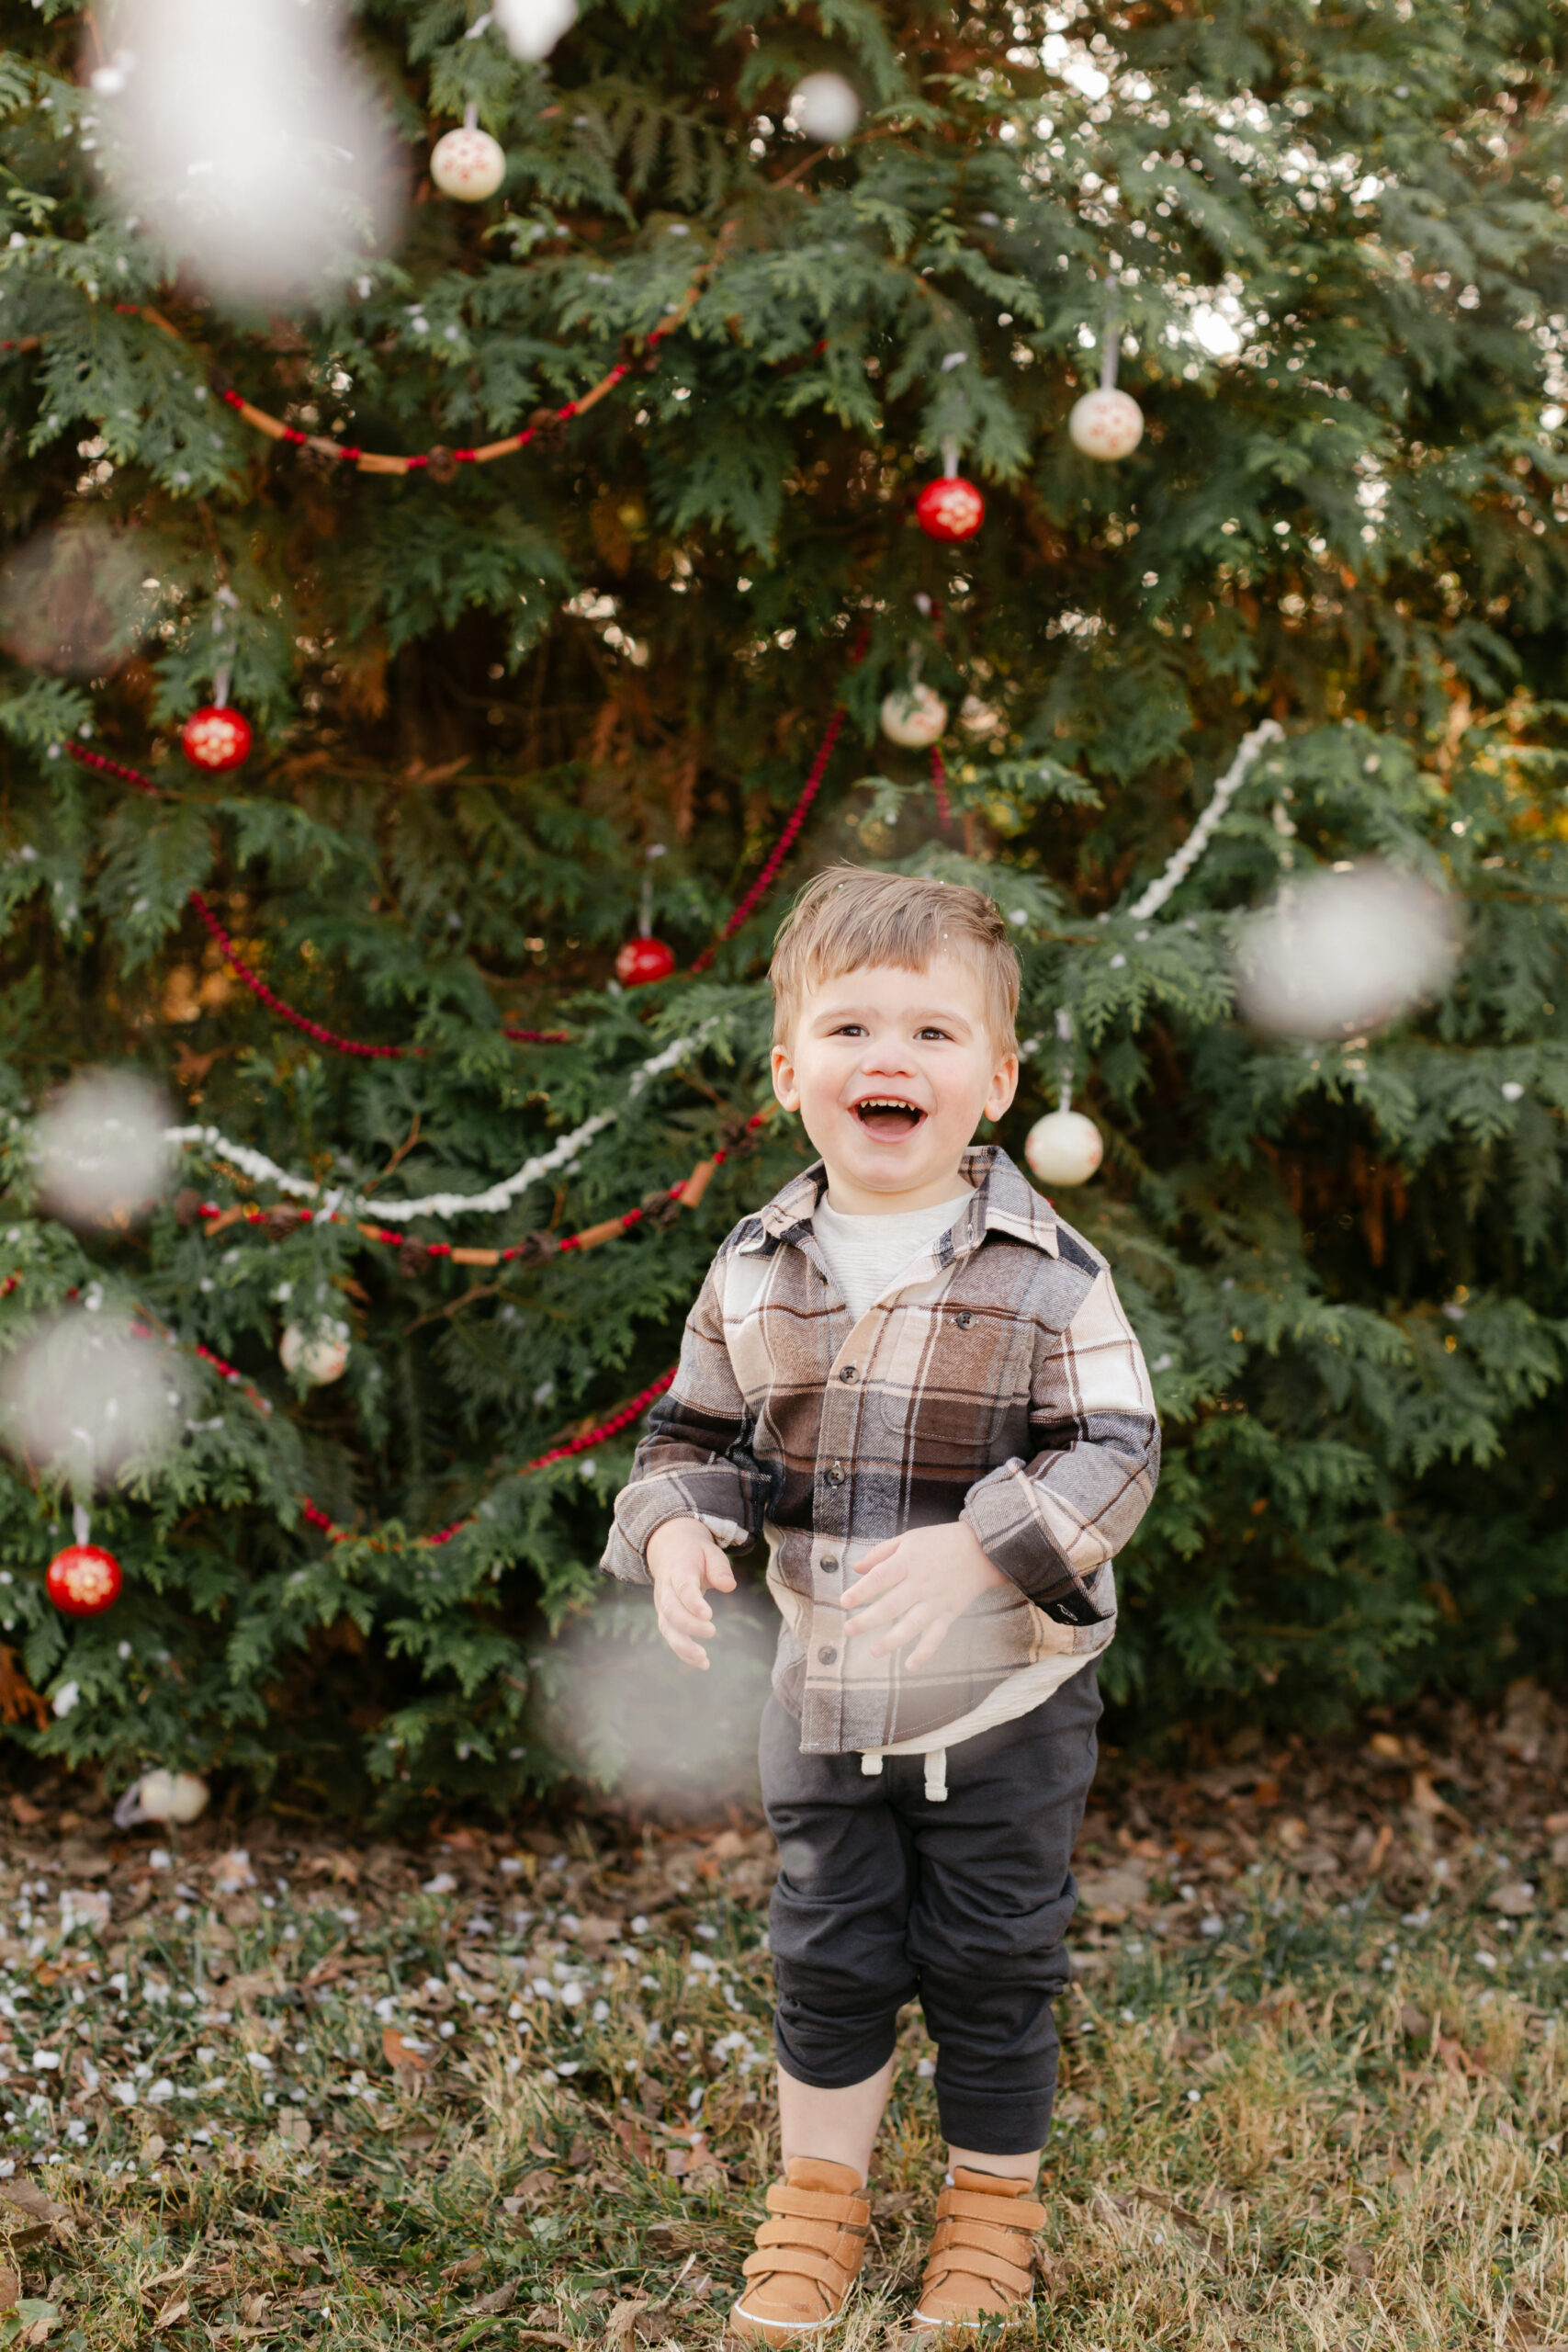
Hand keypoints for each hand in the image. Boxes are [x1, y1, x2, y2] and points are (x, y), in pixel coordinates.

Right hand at [646, 1516, 736, 1669]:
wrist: (669, 1550)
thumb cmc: (696, 1554)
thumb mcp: (711, 1552)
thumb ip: (720, 1568)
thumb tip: (729, 1586)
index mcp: (679, 1569)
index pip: (682, 1587)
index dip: (692, 1602)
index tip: (708, 1615)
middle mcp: (666, 1589)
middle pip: (671, 1610)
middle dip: (689, 1625)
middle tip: (712, 1631)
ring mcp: (662, 1604)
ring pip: (667, 1627)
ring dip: (683, 1646)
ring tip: (704, 1660)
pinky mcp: (664, 1616)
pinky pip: (670, 1636)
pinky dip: (683, 1652)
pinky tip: (702, 1664)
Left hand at [841, 1522, 1009, 1669]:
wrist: (983, 1549)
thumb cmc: (940, 1541)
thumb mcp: (909, 1538)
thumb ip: (881, 1553)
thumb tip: (857, 1569)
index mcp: (908, 1562)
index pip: (881, 1577)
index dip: (862, 1590)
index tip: (844, 1602)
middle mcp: (921, 1583)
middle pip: (892, 1604)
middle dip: (869, 1619)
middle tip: (849, 1630)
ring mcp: (935, 1601)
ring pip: (912, 1624)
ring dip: (893, 1640)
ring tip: (874, 1651)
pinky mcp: (948, 1614)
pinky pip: (936, 1636)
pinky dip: (925, 1652)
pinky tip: (910, 1665)